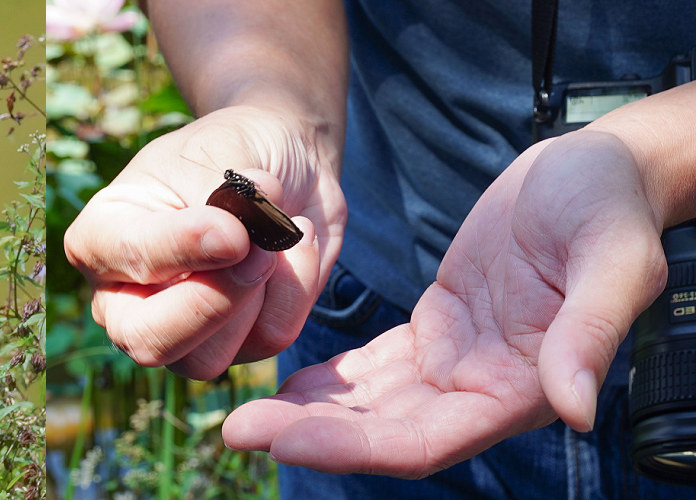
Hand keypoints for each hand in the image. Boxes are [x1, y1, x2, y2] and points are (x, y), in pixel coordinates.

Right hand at [64, 105, 346, 378]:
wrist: (288, 159)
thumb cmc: (235, 148)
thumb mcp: (219, 155)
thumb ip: (218, 201)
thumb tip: (234, 244)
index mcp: (101, 238)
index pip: (128, 261)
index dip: (184, 250)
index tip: (234, 226)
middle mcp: (126, 297)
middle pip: (148, 342)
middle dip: (214, 300)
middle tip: (258, 246)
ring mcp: (180, 329)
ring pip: (207, 359)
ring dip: (259, 293)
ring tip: (279, 232)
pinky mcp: (236, 342)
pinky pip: (267, 340)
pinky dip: (296, 290)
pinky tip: (294, 249)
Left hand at [222, 131, 667, 476]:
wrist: (595, 173)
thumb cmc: (611, 207)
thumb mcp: (614, 258)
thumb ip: (591, 333)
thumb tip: (574, 407)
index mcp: (521, 388)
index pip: (424, 441)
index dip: (353, 446)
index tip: (284, 440)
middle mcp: (483, 388)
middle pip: (383, 431)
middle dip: (312, 434)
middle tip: (239, 428)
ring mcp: (457, 361)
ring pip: (372, 404)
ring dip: (312, 411)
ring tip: (248, 408)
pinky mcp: (438, 329)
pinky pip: (376, 367)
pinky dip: (333, 380)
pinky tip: (290, 380)